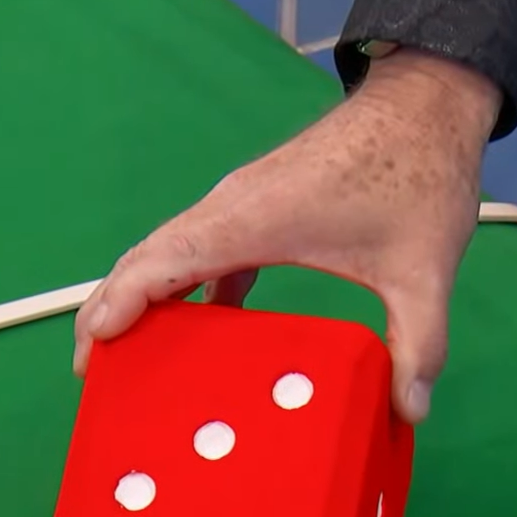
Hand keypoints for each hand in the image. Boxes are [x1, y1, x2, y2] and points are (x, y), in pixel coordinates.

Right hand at [73, 48, 501, 423]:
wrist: (425, 105)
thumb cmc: (418, 174)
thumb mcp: (425, 270)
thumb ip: (418, 343)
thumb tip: (409, 411)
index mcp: (253, 219)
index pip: (162, 261)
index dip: (120, 303)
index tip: (93, 347)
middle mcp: (231, 206)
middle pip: (147, 258)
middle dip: (111, 311)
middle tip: (92, 374)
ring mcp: (241, 202)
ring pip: (170, 251)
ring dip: (143, 298)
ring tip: (128, 355)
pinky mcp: (258, 204)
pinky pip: (203, 248)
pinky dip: (187, 286)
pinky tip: (199, 328)